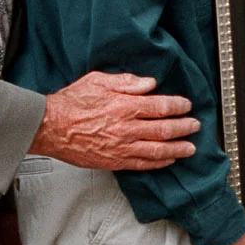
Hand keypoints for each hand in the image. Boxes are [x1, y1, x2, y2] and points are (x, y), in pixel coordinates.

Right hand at [30, 71, 199, 171]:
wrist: (50, 128)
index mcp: (124, 106)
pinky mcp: (114, 161)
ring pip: (157, 150)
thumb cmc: (71, 103)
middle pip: (164, 129)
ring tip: (190, 148)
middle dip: (183, 127)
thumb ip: (127, 82)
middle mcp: (126, 128)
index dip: (177, 106)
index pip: (160, 106)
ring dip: (177, 149)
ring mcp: (121, 147)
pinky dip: (159, 163)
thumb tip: (150, 83)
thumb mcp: (98, 80)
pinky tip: (168, 160)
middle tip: (195, 125)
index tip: (186, 105)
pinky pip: (142, 164)